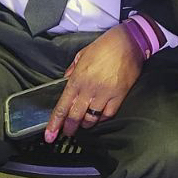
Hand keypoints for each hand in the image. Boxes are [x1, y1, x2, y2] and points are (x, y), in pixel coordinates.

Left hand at [44, 25, 144, 142]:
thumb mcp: (81, 54)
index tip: (49, 135)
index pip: (62, 107)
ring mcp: (104, 93)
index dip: (55, 123)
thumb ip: (72, 70)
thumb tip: (66, 80)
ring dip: (85, 124)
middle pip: (75, 116)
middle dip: (69, 128)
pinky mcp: (119, 95)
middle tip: (67, 133)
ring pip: (91, 118)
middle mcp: (89, 89)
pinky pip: (108, 114)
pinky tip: (99, 116)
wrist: (128, 42)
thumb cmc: (105, 46)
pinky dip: (101, 118)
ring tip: (83, 124)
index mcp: (77, 79)